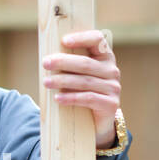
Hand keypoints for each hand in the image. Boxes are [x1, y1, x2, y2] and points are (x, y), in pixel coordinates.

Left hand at [41, 29, 121, 147]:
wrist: (97, 120)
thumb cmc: (82, 91)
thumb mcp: (77, 75)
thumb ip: (69, 64)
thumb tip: (47, 58)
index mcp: (104, 56)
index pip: (97, 40)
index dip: (81, 38)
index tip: (63, 41)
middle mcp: (111, 70)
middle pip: (86, 63)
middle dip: (63, 62)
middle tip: (45, 63)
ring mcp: (113, 87)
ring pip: (85, 81)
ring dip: (62, 81)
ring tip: (46, 82)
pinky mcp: (110, 104)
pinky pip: (88, 98)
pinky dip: (71, 97)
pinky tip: (58, 98)